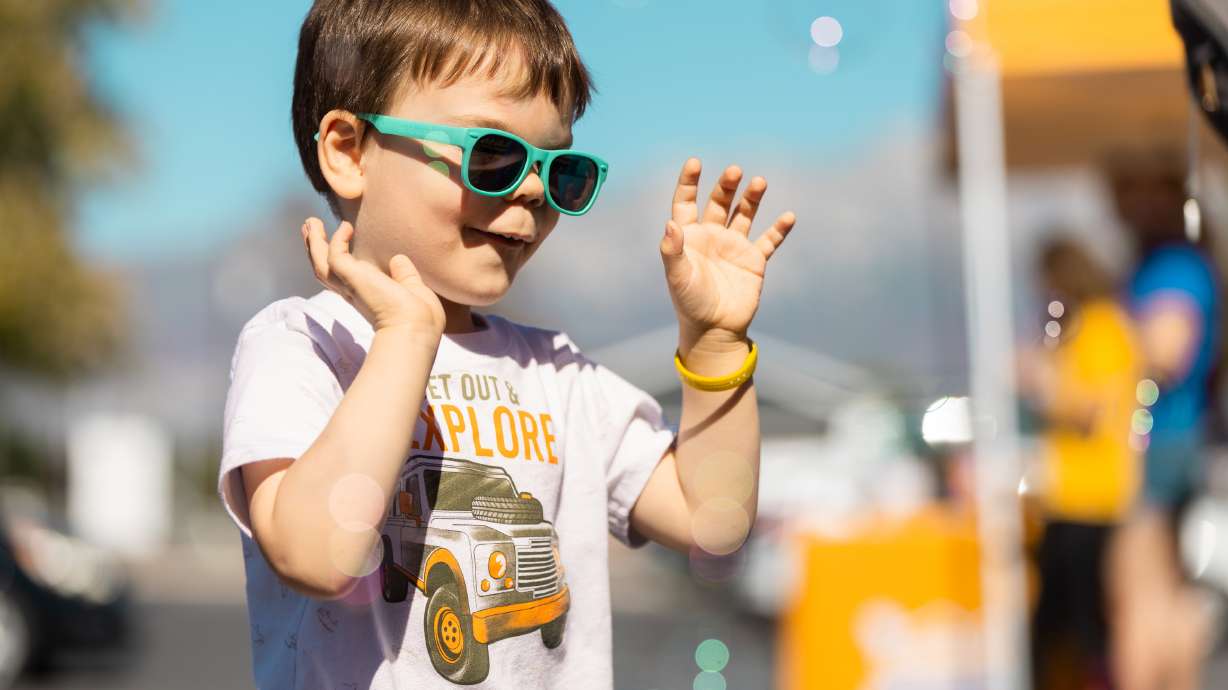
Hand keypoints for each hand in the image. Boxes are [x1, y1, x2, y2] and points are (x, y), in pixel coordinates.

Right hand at [302, 217, 446, 337]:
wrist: (417, 328)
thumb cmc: (421, 318)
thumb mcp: (413, 290)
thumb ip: (404, 275)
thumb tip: (398, 260)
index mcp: (367, 297)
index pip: (344, 278)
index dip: (336, 262)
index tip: (333, 243)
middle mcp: (354, 292)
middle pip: (324, 270)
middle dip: (315, 249)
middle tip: (310, 227)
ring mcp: (350, 286)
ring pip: (321, 263)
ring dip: (314, 242)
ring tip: (311, 222)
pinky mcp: (352, 279)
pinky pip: (336, 255)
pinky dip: (338, 240)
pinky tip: (347, 226)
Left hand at [661, 158, 795, 346]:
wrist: (714, 330)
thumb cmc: (690, 303)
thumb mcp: (677, 276)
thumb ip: (672, 250)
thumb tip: (669, 223)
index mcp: (690, 237)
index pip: (686, 202)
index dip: (689, 182)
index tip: (695, 162)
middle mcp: (712, 236)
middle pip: (719, 202)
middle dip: (726, 185)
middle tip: (735, 171)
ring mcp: (734, 247)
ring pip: (745, 214)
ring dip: (752, 198)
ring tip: (760, 182)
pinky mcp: (754, 261)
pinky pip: (769, 241)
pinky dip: (779, 229)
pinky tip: (788, 216)